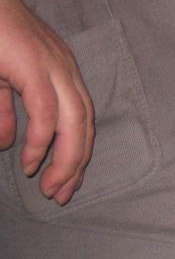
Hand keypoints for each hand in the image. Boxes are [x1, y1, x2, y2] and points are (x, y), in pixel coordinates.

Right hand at [0, 0, 93, 204]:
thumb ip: (5, 111)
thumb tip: (7, 144)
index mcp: (59, 71)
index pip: (80, 117)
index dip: (75, 152)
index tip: (63, 184)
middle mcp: (64, 68)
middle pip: (84, 123)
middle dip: (75, 163)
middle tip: (60, 195)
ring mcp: (51, 64)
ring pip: (73, 119)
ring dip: (65, 157)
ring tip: (50, 187)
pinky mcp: (33, 63)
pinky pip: (45, 108)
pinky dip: (41, 139)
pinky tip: (29, 161)